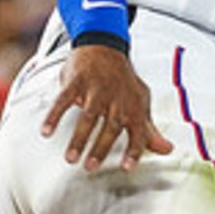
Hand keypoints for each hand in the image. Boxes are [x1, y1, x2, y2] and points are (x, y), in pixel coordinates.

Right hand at [41, 43, 173, 171]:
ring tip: (70, 158)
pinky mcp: (77, 80)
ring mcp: (96, 88)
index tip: (127, 167)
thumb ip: (149, 129)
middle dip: (100, 148)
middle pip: (110, 127)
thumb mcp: (141, 102)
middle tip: (89, 167)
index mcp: (134, 106)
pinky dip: (54, 116)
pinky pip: (64, 100)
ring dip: (79, 138)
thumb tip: (168, 150)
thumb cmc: (123, 81)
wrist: (106, 46)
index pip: (138, 131)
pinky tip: (46, 131)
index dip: (134, 149)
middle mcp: (117, 98)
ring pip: (88, 116)